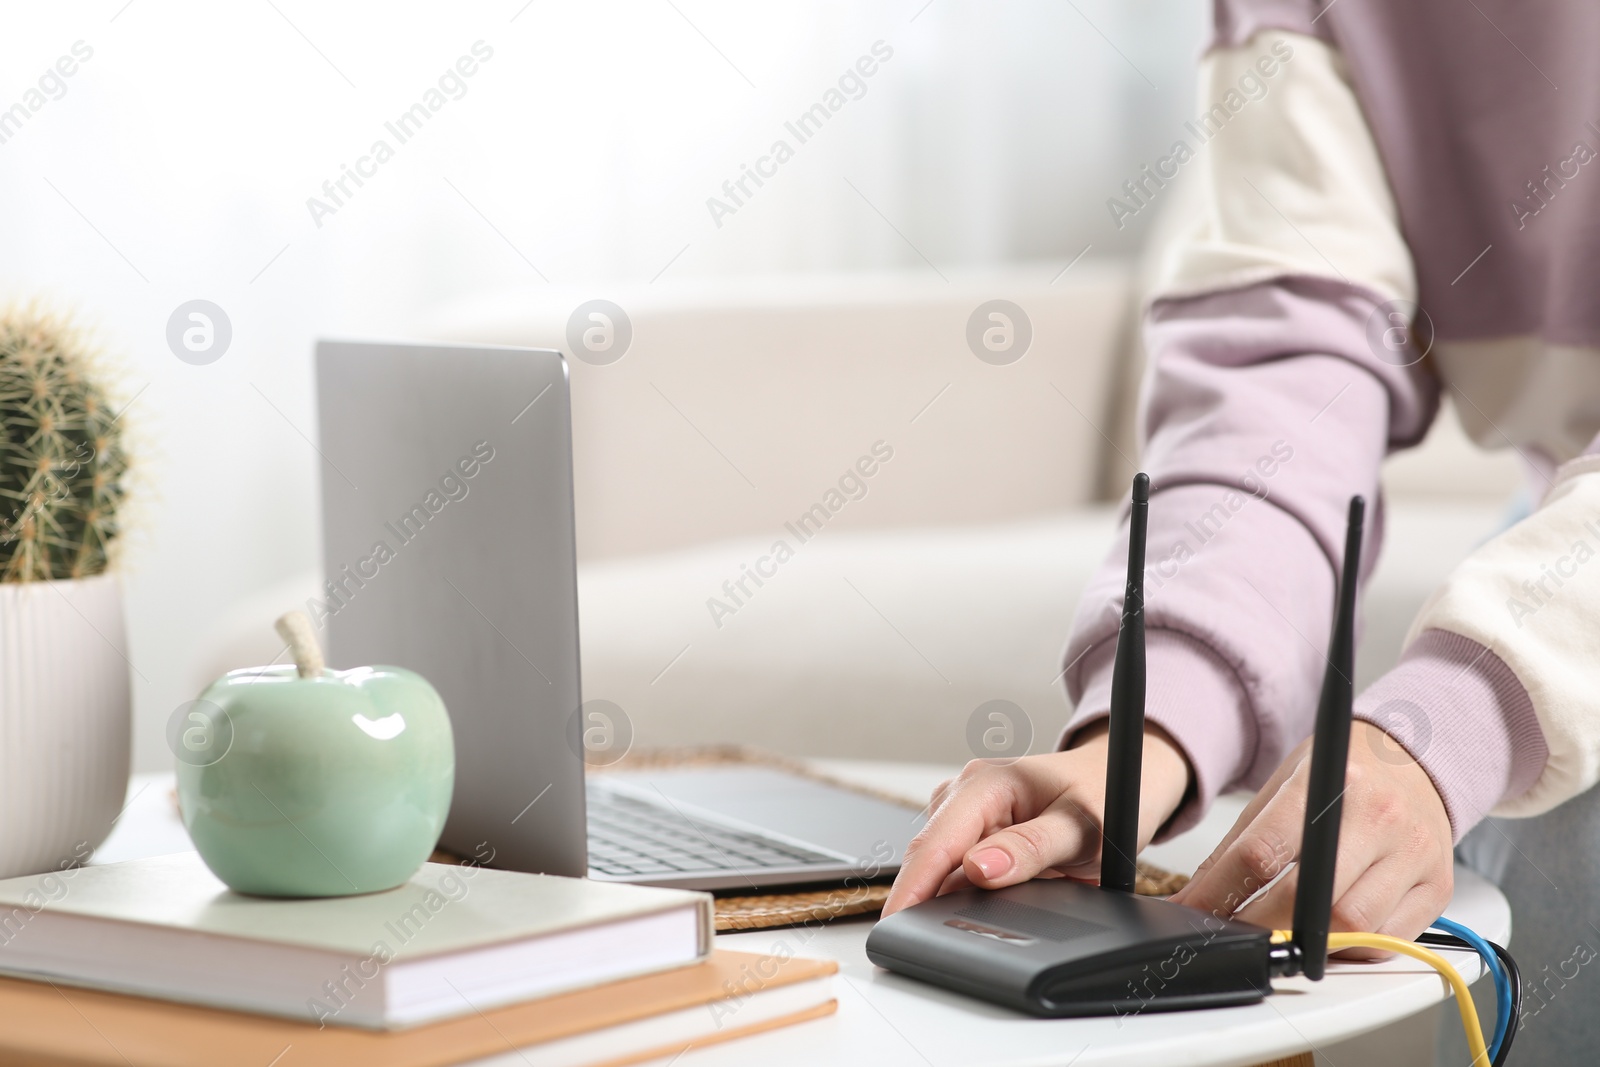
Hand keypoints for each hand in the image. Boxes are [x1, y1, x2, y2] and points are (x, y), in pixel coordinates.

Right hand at [881, 723, 1191, 917]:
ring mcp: (967, 811)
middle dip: (918, 898)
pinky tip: (985, 904)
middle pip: (928, 855)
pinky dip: (963, 891)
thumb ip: (1033, 847)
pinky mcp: (973, 830)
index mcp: (987, 781)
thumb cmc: (1104, 794)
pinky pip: (956, 868)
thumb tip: (980, 868)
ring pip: (940, 866)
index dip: (911, 886)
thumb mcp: (1082, 826)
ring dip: (945, 896)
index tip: (895, 924)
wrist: (1121, 778)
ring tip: (985, 914)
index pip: (935, 841)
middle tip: (915, 943)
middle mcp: (967, 792)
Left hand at [1168, 720, 1452, 955]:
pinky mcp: (1438, 888)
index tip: (1199, 909)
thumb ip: (1243, 840)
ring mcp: (1414, 855)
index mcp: (1334, 782)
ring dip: (1307, 942)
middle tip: (1234, 930)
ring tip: (1279, 934)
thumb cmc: (1347, 771)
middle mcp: (1381, 818)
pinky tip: (1328, 935)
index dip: (1223, 890)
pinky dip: (1350, 948)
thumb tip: (1201, 894)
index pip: (1265, 851)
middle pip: (1310, 899)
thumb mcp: (1286, 784)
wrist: (1416, 759)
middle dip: (1260, 924)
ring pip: (1353, 928)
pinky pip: (1389, 941)